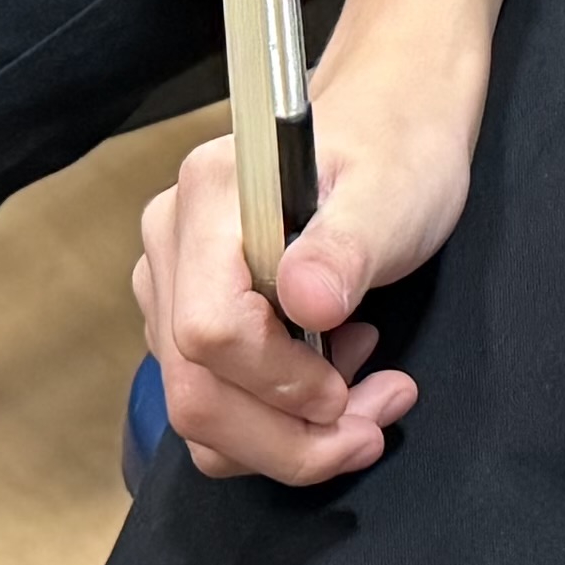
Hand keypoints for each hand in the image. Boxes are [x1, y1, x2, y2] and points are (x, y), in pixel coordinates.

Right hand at [133, 74, 472, 484]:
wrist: (386, 128)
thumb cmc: (393, 152)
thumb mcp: (393, 194)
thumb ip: (348, 247)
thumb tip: (305, 302)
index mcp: (211, 195)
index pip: (209, 330)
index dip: (280, 383)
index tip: (349, 387)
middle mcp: (172, 239)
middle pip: (195, 389)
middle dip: (289, 436)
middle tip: (374, 423)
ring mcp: (171, 282)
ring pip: (200, 409)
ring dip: (287, 436)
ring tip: (368, 397)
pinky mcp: (186, 315)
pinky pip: (213, 400)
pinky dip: (274, 421)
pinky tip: (332, 382)